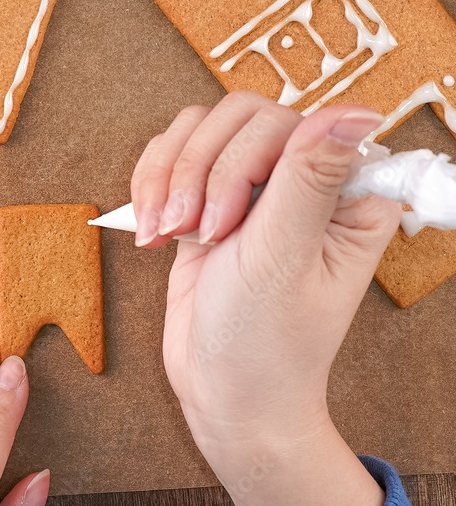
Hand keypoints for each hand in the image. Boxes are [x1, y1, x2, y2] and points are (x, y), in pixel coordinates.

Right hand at [131, 91, 400, 505]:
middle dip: (201, 173)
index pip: (291, 122)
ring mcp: (256, 182)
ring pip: (200, 127)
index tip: (226, 224)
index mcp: (347, 191)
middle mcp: (307, 177)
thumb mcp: (284, 260)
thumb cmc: (268, 343)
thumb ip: (308, 180)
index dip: (246, 161)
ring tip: (165, 231)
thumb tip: (353, 113)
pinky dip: (151, 182)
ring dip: (170, 177)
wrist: (224, 393)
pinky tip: (153, 229)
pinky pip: (172, 150)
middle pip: (239, 117)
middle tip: (194, 231)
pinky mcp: (211, 192)